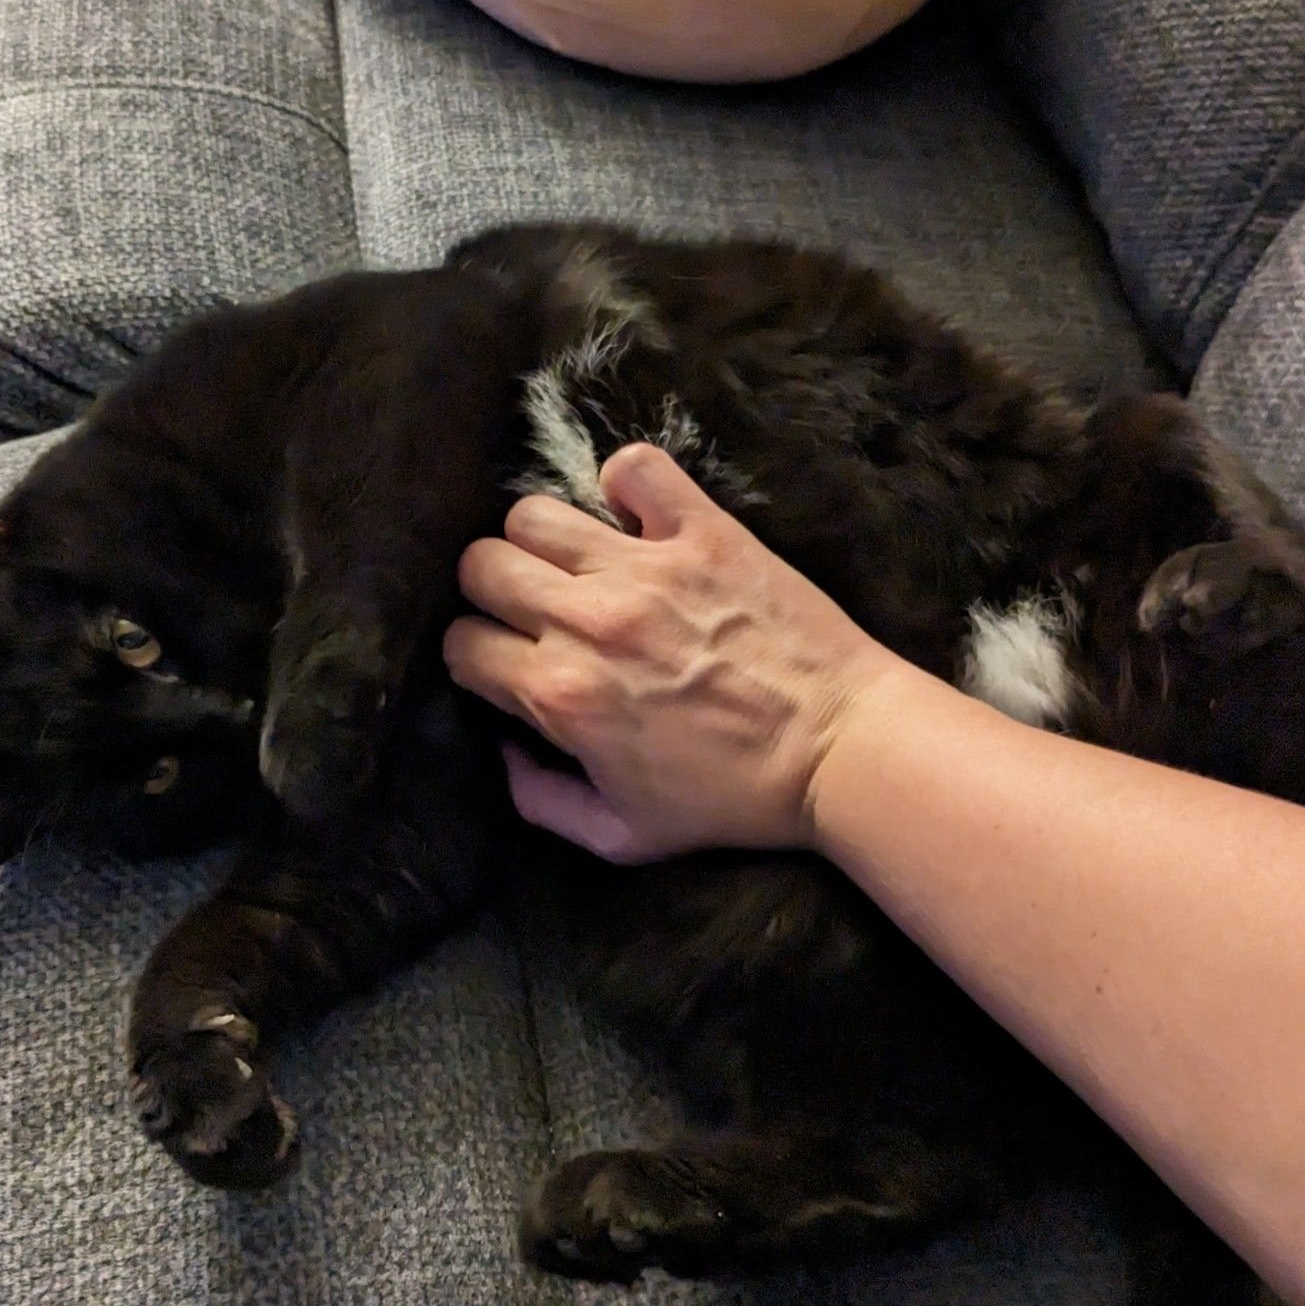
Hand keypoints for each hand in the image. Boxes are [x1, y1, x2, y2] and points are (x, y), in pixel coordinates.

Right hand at [442, 443, 908, 861]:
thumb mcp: (624, 836)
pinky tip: (636, 520)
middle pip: (481, 565)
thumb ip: (542, 803)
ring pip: (532, 513)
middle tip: (535, 613)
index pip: (463, 645)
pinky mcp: (703, 531)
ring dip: (542, 541)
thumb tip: (504, 752)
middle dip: (493, 593)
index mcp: (562, 694)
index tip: (508, 665)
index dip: (477, 658)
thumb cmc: (735, 799)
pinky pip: (635, 469)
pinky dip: (624, 484)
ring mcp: (646, 568)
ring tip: (579, 568)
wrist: (841, 749)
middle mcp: (589, 621)